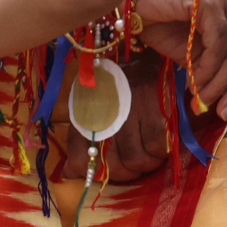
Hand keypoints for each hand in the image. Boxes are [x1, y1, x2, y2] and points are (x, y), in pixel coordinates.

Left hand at [64, 52, 167, 180]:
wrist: (145, 53)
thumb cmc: (116, 85)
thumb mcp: (92, 105)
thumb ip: (80, 140)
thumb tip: (67, 173)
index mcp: (84, 110)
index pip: (79, 156)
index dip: (90, 172)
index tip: (103, 170)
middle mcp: (105, 112)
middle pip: (112, 166)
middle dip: (124, 173)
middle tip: (132, 164)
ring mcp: (131, 111)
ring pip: (137, 161)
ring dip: (144, 164)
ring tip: (147, 154)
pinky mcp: (156, 109)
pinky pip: (158, 148)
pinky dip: (160, 152)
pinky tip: (158, 142)